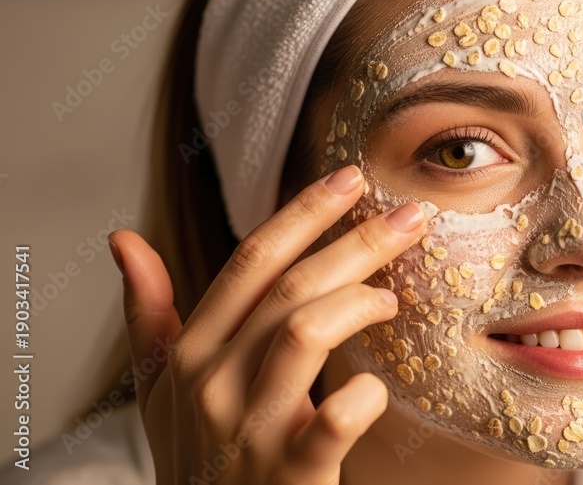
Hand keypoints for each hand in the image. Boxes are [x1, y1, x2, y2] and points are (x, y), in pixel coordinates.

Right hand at [108, 165, 426, 483]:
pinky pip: (334, 421)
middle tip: (410, 217)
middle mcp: (212, 384)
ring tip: (390, 298)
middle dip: (357, 242)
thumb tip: (123, 239)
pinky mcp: (290, 475)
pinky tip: (376, 387)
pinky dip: (364, 397)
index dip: (303, 213)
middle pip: (290, 288)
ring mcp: (249, 431)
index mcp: (189, 354)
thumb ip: (147, 314)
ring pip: (304, 334)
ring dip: (357, 305)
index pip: (250, 262)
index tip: (350, 178)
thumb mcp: (158, 386)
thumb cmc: (193, 457)